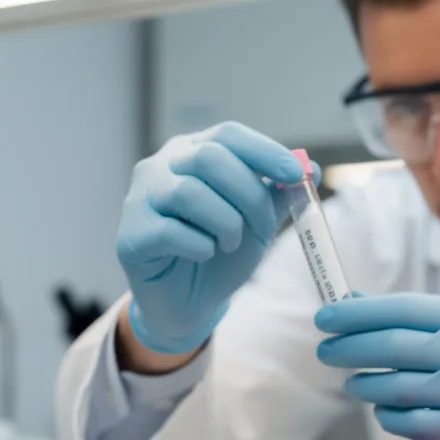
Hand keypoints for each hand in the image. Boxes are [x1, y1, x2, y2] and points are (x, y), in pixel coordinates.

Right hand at [117, 122, 305, 354]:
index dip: (264, 151)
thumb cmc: (220, 254)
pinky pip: (171, 231)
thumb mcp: (257, 223)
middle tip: (259, 225)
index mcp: (192, 153)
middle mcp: (161, 167)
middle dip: (247, 194)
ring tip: (228, 243)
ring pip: (190, 192)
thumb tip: (309, 166)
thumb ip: (278, 195)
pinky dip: (200, 246)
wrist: (189, 303)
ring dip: (225, 223)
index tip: (296, 175)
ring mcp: (140, 199)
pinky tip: (204, 254)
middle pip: (209, 157)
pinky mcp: (131, 235)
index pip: (227, 135)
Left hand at [315, 293, 439, 439]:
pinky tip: (385, 407)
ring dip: (365, 384)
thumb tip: (358, 306)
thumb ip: (424, 321)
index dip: (358, 313)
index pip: (403, 308)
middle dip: (349, 347)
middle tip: (326, 350)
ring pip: (396, 387)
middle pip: (393, 346)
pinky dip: (388, 414)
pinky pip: (410, 422)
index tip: (326, 317)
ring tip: (354, 382)